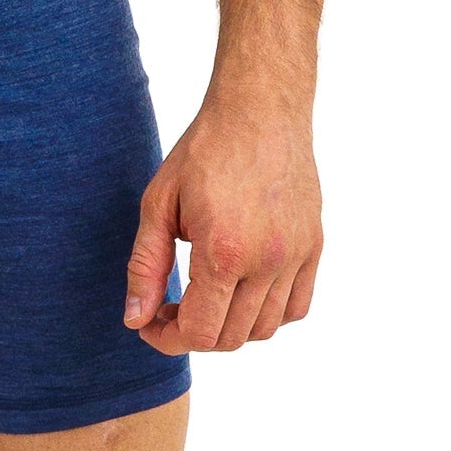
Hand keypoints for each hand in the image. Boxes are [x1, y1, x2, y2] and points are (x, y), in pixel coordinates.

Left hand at [123, 98, 323, 352]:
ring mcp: (296, 255)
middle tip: (170, 308)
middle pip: (231, 338)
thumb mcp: (159, 205)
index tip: (150, 324)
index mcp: (223, 252)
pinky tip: (243, 291)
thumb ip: (146, 267)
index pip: (199, 333)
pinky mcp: (314, 246)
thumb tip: (136, 319)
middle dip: (193, 335)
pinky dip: (269, 314)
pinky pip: (297, 306)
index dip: (168, 340)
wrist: (260, 110)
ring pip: (266, 329)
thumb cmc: (204, 151)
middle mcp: (267, 261)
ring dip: (230, 328)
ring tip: (206, 298)